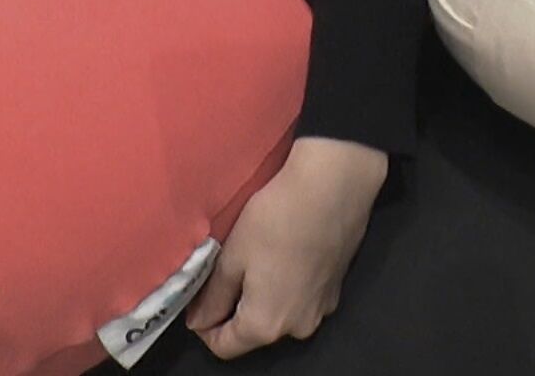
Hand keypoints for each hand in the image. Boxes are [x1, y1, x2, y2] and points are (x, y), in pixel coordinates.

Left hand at [183, 137, 387, 359]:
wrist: (332, 187)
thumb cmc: (275, 220)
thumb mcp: (232, 258)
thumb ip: (212, 297)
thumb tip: (199, 322)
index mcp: (265, 325)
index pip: (224, 346)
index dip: (203, 325)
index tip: (198, 297)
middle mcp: (297, 328)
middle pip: (254, 332)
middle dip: (234, 309)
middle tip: (225, 271)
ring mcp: (321, 310)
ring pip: (279, 314)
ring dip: (263, 296)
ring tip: (256, 259)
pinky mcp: (336, 290)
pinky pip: (301, 299)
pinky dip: (287, 285)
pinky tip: (284, 253)